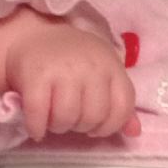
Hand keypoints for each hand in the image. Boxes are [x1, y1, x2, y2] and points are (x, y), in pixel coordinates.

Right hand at [0, 8, 139, 140]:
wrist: (33, 35)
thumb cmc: (72, 60)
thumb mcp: (102, 74)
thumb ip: (119, 103)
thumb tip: (134, 132)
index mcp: (111, 66)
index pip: (123, 107)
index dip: (110, 125)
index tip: (95, 127)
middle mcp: (90, 66)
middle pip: (93, 117)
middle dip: (80, 127)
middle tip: (70, 119)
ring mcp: (63, 69)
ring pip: (67, 118)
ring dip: (58, 127)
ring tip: (53, 120)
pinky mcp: (37, 74)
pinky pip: (39, 114)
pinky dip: (36, 128)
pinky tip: (37, 129)